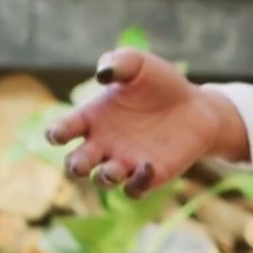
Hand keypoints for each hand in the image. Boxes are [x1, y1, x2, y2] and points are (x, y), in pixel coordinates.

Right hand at [45, 48, 245, 197]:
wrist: (196, 106)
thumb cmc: (161, 83)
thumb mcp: (139, 64)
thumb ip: (118, 62)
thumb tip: (102, 76)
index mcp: (91, 117)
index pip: (61, 131)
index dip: (55, 134)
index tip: (60, 134)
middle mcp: (103, 144)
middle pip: (75, 165)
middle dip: (74, 166)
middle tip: (83, 161)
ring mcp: (125, 162)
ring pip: (101, 181)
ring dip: (103, 178)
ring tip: (114, 169)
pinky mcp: (149, 176)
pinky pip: (133, 190)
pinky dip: (136, 184)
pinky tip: (148, 165)